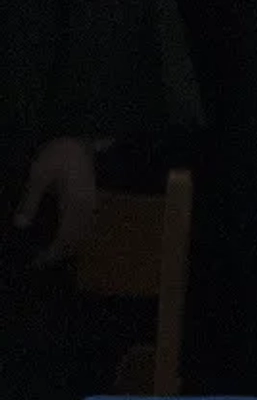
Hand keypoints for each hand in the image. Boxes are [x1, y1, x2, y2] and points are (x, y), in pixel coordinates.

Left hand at [13, 137, 98, 265]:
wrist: (93, 136)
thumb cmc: (65, 153)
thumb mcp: (41, 173)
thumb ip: (30, 199)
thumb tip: (20, 225)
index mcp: (73, 206)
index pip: (64, 240)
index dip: (50, 254)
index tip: (35, 263)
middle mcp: (87, 208)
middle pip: (76, 238)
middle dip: (60, 251)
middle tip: (40, 258)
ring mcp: (93, 201)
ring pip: (83, 229)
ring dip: (69, 240)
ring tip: (51, 244)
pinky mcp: (93, 195)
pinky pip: (85, 219)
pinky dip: (74, 227)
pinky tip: (64, 224)